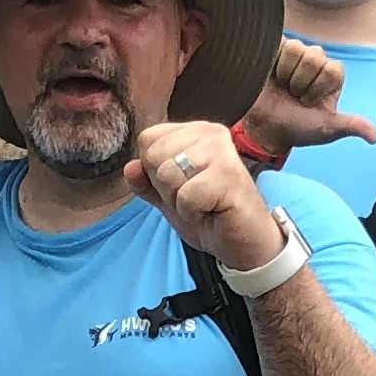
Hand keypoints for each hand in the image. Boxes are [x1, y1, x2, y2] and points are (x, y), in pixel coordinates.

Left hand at [127, 118, 287, 272]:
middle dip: (165, 189)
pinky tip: (212, 211)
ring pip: (167, 175)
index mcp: (194, 132)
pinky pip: (185, 196)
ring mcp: (221, 150)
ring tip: (203, 205)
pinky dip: (192, 213)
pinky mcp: (229, 174)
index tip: (182, 187)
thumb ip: (147, 183)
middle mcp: (209, 133)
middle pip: (153, 155)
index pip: (147, 140)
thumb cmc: (212, 217)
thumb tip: (129, 168)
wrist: (245, 244)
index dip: (154, 172)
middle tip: (194, 199)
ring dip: (179, 202)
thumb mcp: (169, 200)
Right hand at [240, 39, 375, 160]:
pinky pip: (281, 45)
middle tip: (294, 96)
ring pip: (298, 49)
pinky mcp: (276, 49)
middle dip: (302, 82)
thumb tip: (375, 138)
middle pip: (316, 56)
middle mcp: (316, 61)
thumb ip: (350, 126)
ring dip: (287, 74)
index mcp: (332, 77)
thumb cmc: (296, 128)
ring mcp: (296, 54)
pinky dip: (275, 64)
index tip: (309, 103)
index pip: (333, 69)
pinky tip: (271, 76)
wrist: (264, 128)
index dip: (319, 88)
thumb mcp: (326, 129)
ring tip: (282, 87)